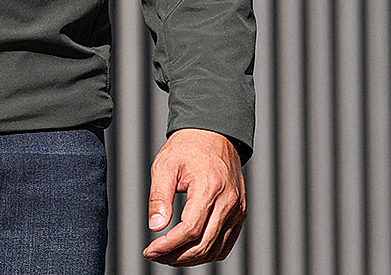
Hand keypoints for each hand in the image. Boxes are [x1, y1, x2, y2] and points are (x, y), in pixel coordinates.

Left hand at [143, 128, 245, 265]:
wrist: (213, 133)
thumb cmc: (188, 146)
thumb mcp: (165, 165)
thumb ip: (159, 197)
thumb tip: (155, 227)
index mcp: (209, 187)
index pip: (190, 230)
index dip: (168, 246)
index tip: (150, 250)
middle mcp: (228, 202)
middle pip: (204, 245)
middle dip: (177, 257)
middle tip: (156, 255)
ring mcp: (238, 209)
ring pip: (216, 250)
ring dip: (191, 258)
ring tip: (169, 254)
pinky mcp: (240, 213)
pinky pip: (226, 243)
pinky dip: (208, 252)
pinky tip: (188, 249)